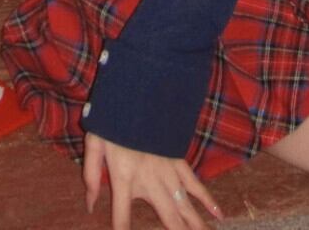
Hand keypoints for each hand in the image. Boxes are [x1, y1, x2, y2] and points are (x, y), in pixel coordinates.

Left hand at [83, 133, 222, 229]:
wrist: (137, 91)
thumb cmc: (112, 119)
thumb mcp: (94, 143)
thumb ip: (92, 176)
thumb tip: (90, 206)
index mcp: (124, 177)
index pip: (122, 216)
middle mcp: (149, 179)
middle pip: (166, 217)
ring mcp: (167, 170)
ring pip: (184, 205)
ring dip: (195, 223)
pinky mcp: (178, 160)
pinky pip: (195, 183)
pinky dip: (207, 199)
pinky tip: (218, 214)